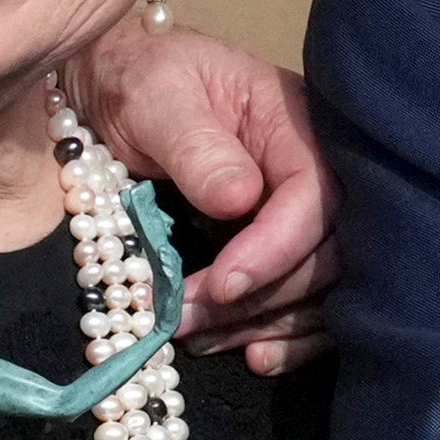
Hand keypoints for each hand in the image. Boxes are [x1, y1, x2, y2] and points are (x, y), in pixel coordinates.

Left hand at [77, 20, 329, 371]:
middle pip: (327, 251)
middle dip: (261, 296)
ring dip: (266, 324)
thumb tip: (239, 199)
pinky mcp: (285, 252)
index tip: (221, 283)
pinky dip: (285, 337)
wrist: (111, 89)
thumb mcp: (153, 96)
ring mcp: (304, 217)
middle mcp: (314, 173)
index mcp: (295, 124)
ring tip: (202, 339)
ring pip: (322, 289)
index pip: (315, 194)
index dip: (277, 247)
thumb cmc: (136, 82)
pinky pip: (308, 305)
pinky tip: (253, 357)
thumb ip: (197, 146)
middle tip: (186, 318)